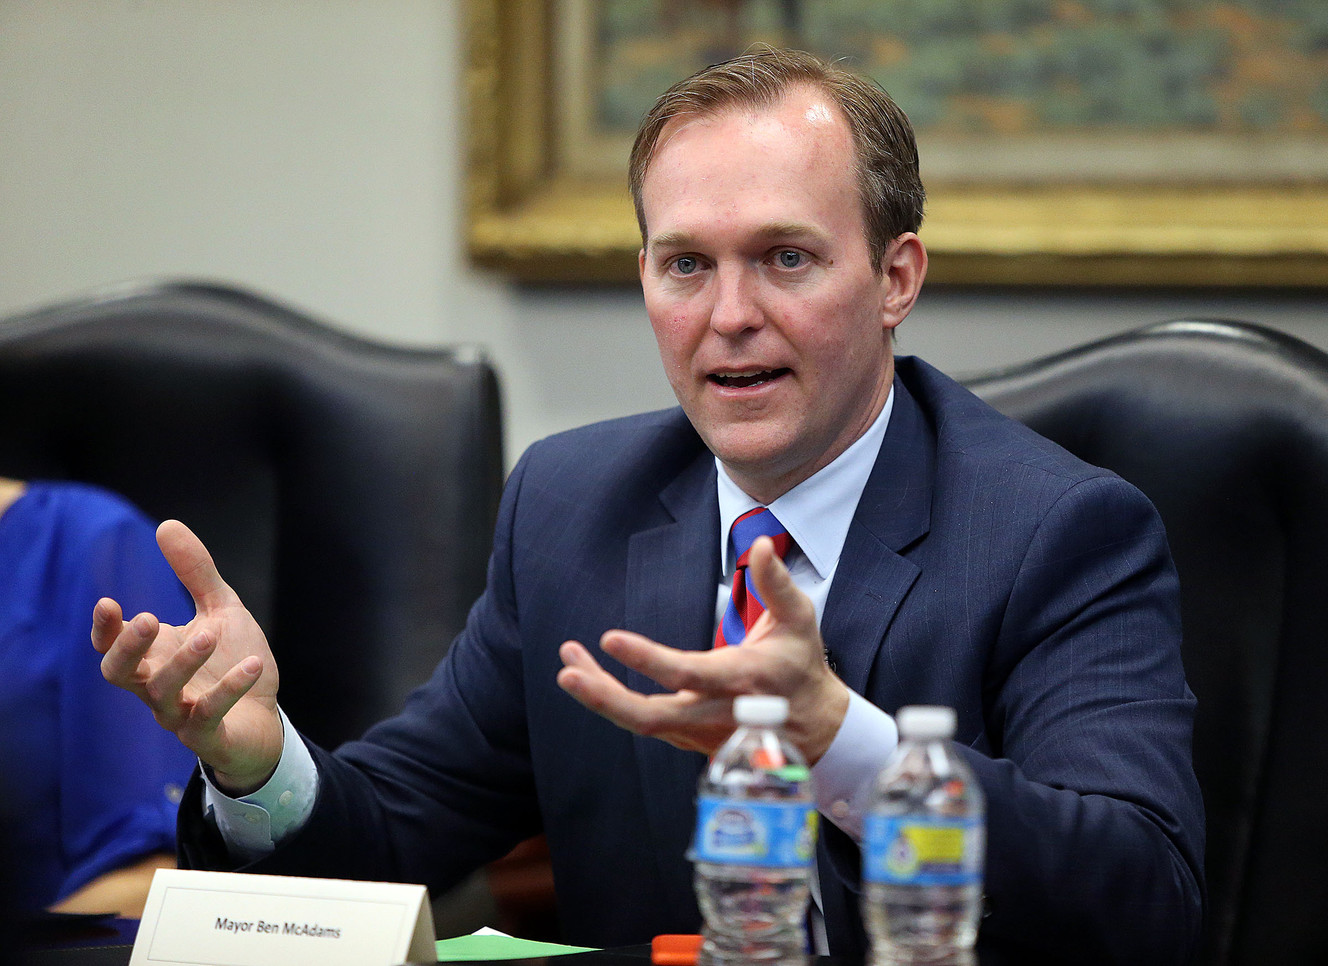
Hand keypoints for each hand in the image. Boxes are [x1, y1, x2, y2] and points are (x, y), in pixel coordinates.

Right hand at [92, 519, 282, 793]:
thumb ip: (195, 573)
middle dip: (128, 648)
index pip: (111, 647)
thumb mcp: (219, 610)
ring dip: (185, 662)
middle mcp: (156, 688)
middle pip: (120, 674)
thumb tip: (166, 525)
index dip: (104, 629)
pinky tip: (252, 664)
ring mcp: (180, 714)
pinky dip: (229, 690)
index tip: (108, 602)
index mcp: (152, 657)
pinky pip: (209, 716)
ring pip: (164, 694)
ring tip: (209, 634)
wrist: (264, 717)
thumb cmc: (232, 661)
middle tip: (148, 618)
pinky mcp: (209, 736)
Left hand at [557, 536, 849, 760]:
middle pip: (652, 718)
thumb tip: (761, 544)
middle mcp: (717, 713)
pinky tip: (590, 677)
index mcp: (742, 679)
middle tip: (567, 670)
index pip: (687, 673)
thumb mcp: (799, 620)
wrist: (819, 730)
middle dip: (605, 697)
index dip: (647, 659)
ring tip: (569, 664)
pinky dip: (614, 704)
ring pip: (643, 724)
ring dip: (601, 697)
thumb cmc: (801, 665)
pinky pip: (646, 724)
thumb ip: (776, 582)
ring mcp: (701, 734)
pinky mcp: (691, 742)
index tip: (609, 638)